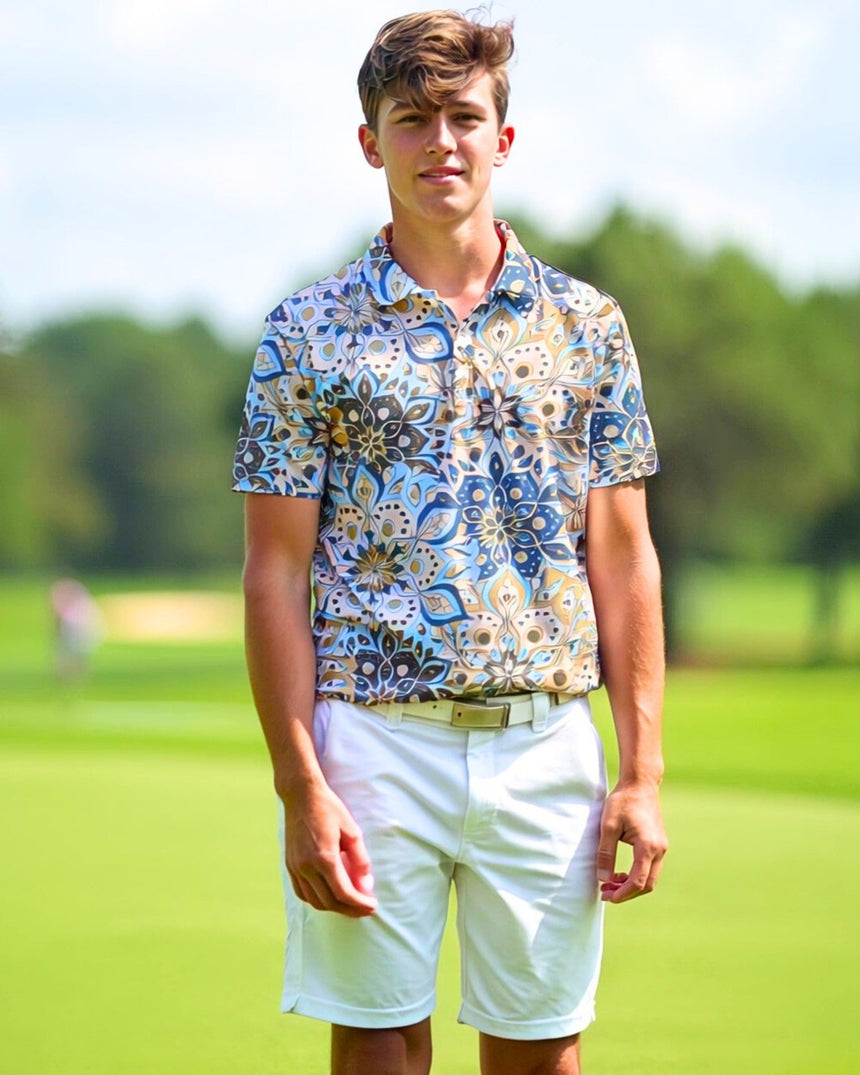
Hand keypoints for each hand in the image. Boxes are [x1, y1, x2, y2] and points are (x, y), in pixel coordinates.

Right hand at [282, 779, 376, 917]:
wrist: (301, 795)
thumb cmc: (329, 809)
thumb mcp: (352, 830)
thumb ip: (360, 859)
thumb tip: (366, 885)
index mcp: (324, 858)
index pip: (343, 893)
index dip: (359, 904)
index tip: (373, 906)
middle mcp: (306, 866)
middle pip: (329, 902)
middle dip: (350, 910)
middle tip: (365, 909)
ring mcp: (295, 867)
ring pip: (314, 901)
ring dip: (334, 908)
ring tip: (350, 904)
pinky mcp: (290, 865)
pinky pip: (302, 892)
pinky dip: (317, 900)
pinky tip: (329, 896)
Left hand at [597, 779, 666, 902]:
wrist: (640, 784)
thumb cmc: (623, 801)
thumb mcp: (608, 826)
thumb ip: (605, 853)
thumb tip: (603, 879)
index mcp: (648, 846)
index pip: (638, 881)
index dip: (623, 894)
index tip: (607, 897)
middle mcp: (659, 850)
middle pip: (647, 884)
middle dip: (626, 893)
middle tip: (605, 893)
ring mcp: (662, 847)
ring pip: (650, 878)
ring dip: (631, 885)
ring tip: (609, 884)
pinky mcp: (659, 844)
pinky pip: (650, 868)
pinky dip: (637, 875)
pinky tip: (620, 873)